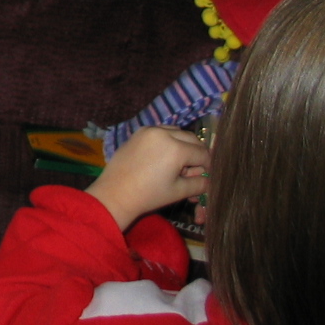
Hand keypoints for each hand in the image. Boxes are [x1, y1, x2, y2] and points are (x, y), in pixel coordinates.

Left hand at [86, 126, 209, 230]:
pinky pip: (161, 131)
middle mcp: (163, 133)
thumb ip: (199, 184)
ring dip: (183, 145)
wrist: (116, 193)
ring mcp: (149, 130)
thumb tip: (208, 179)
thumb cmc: (149, 195)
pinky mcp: (138, 132)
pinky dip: (168, 140)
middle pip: (192, 139)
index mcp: (176, 148)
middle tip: (192, 173)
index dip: (208, 166)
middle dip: (196, 155)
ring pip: (177, 132)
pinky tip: (164, 158)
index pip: (202, 153)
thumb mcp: (180, 191)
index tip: (205, 177)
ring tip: (177, 166)